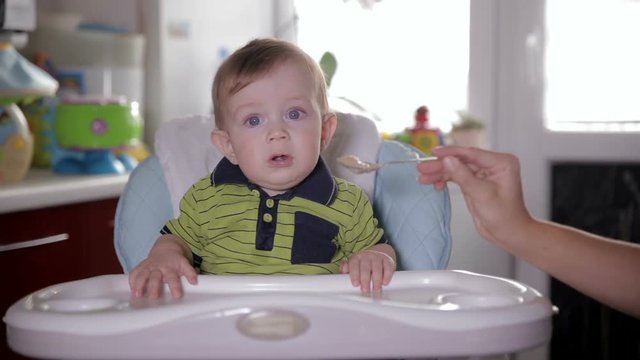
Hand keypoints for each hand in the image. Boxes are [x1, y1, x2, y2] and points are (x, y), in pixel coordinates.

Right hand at [129, 245, 196, 299]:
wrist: (166, 249)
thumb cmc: (175, 262)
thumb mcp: (184, 264)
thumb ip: (190, 272)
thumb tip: (195, 281)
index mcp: (171, 267)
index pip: (173, 277)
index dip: (175, 286)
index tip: (177, 296)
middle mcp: (159, 267)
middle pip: (156, 277)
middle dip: (154, 287)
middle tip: (154, 298)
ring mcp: (149, 266)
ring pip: (143, 274)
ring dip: (140, 284)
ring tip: (138, 295)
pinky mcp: (141, 266)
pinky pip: (134, 272)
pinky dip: (132, 280)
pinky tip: (131, 289)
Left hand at [340, 246, 395, 293]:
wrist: (380, 253)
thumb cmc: (364, 264)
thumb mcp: (354, 265)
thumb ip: (346, 270)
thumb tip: (343, 271)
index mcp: (357, 257)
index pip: (354, 264)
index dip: (354, 274)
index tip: (355, 284)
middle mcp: (367, 256)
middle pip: (365, 267)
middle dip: (365, 279)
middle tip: (365, 290)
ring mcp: (378, 257)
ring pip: (377, 267)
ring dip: (376, 280)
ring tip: (376, 290)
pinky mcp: (388, 260)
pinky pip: (388, 267)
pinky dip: (387, 275)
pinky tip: (385, 283)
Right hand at [417, 146, 531, 242]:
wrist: (508, 233)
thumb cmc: (504, 216)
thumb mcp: (481, 194)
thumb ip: (463, 176)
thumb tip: (447, 160)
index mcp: (501, 162)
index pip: (471, 153)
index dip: (451, 153)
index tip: (434, 152)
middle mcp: (492, 164)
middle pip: (461, 160)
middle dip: (441, 165)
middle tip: (423, 168)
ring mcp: (483, 173)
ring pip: (456, 168)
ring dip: (439, 173)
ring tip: (423, 177)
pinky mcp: (475, 182)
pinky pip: (457, 176)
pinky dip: (445, 180)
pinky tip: (434, 184)